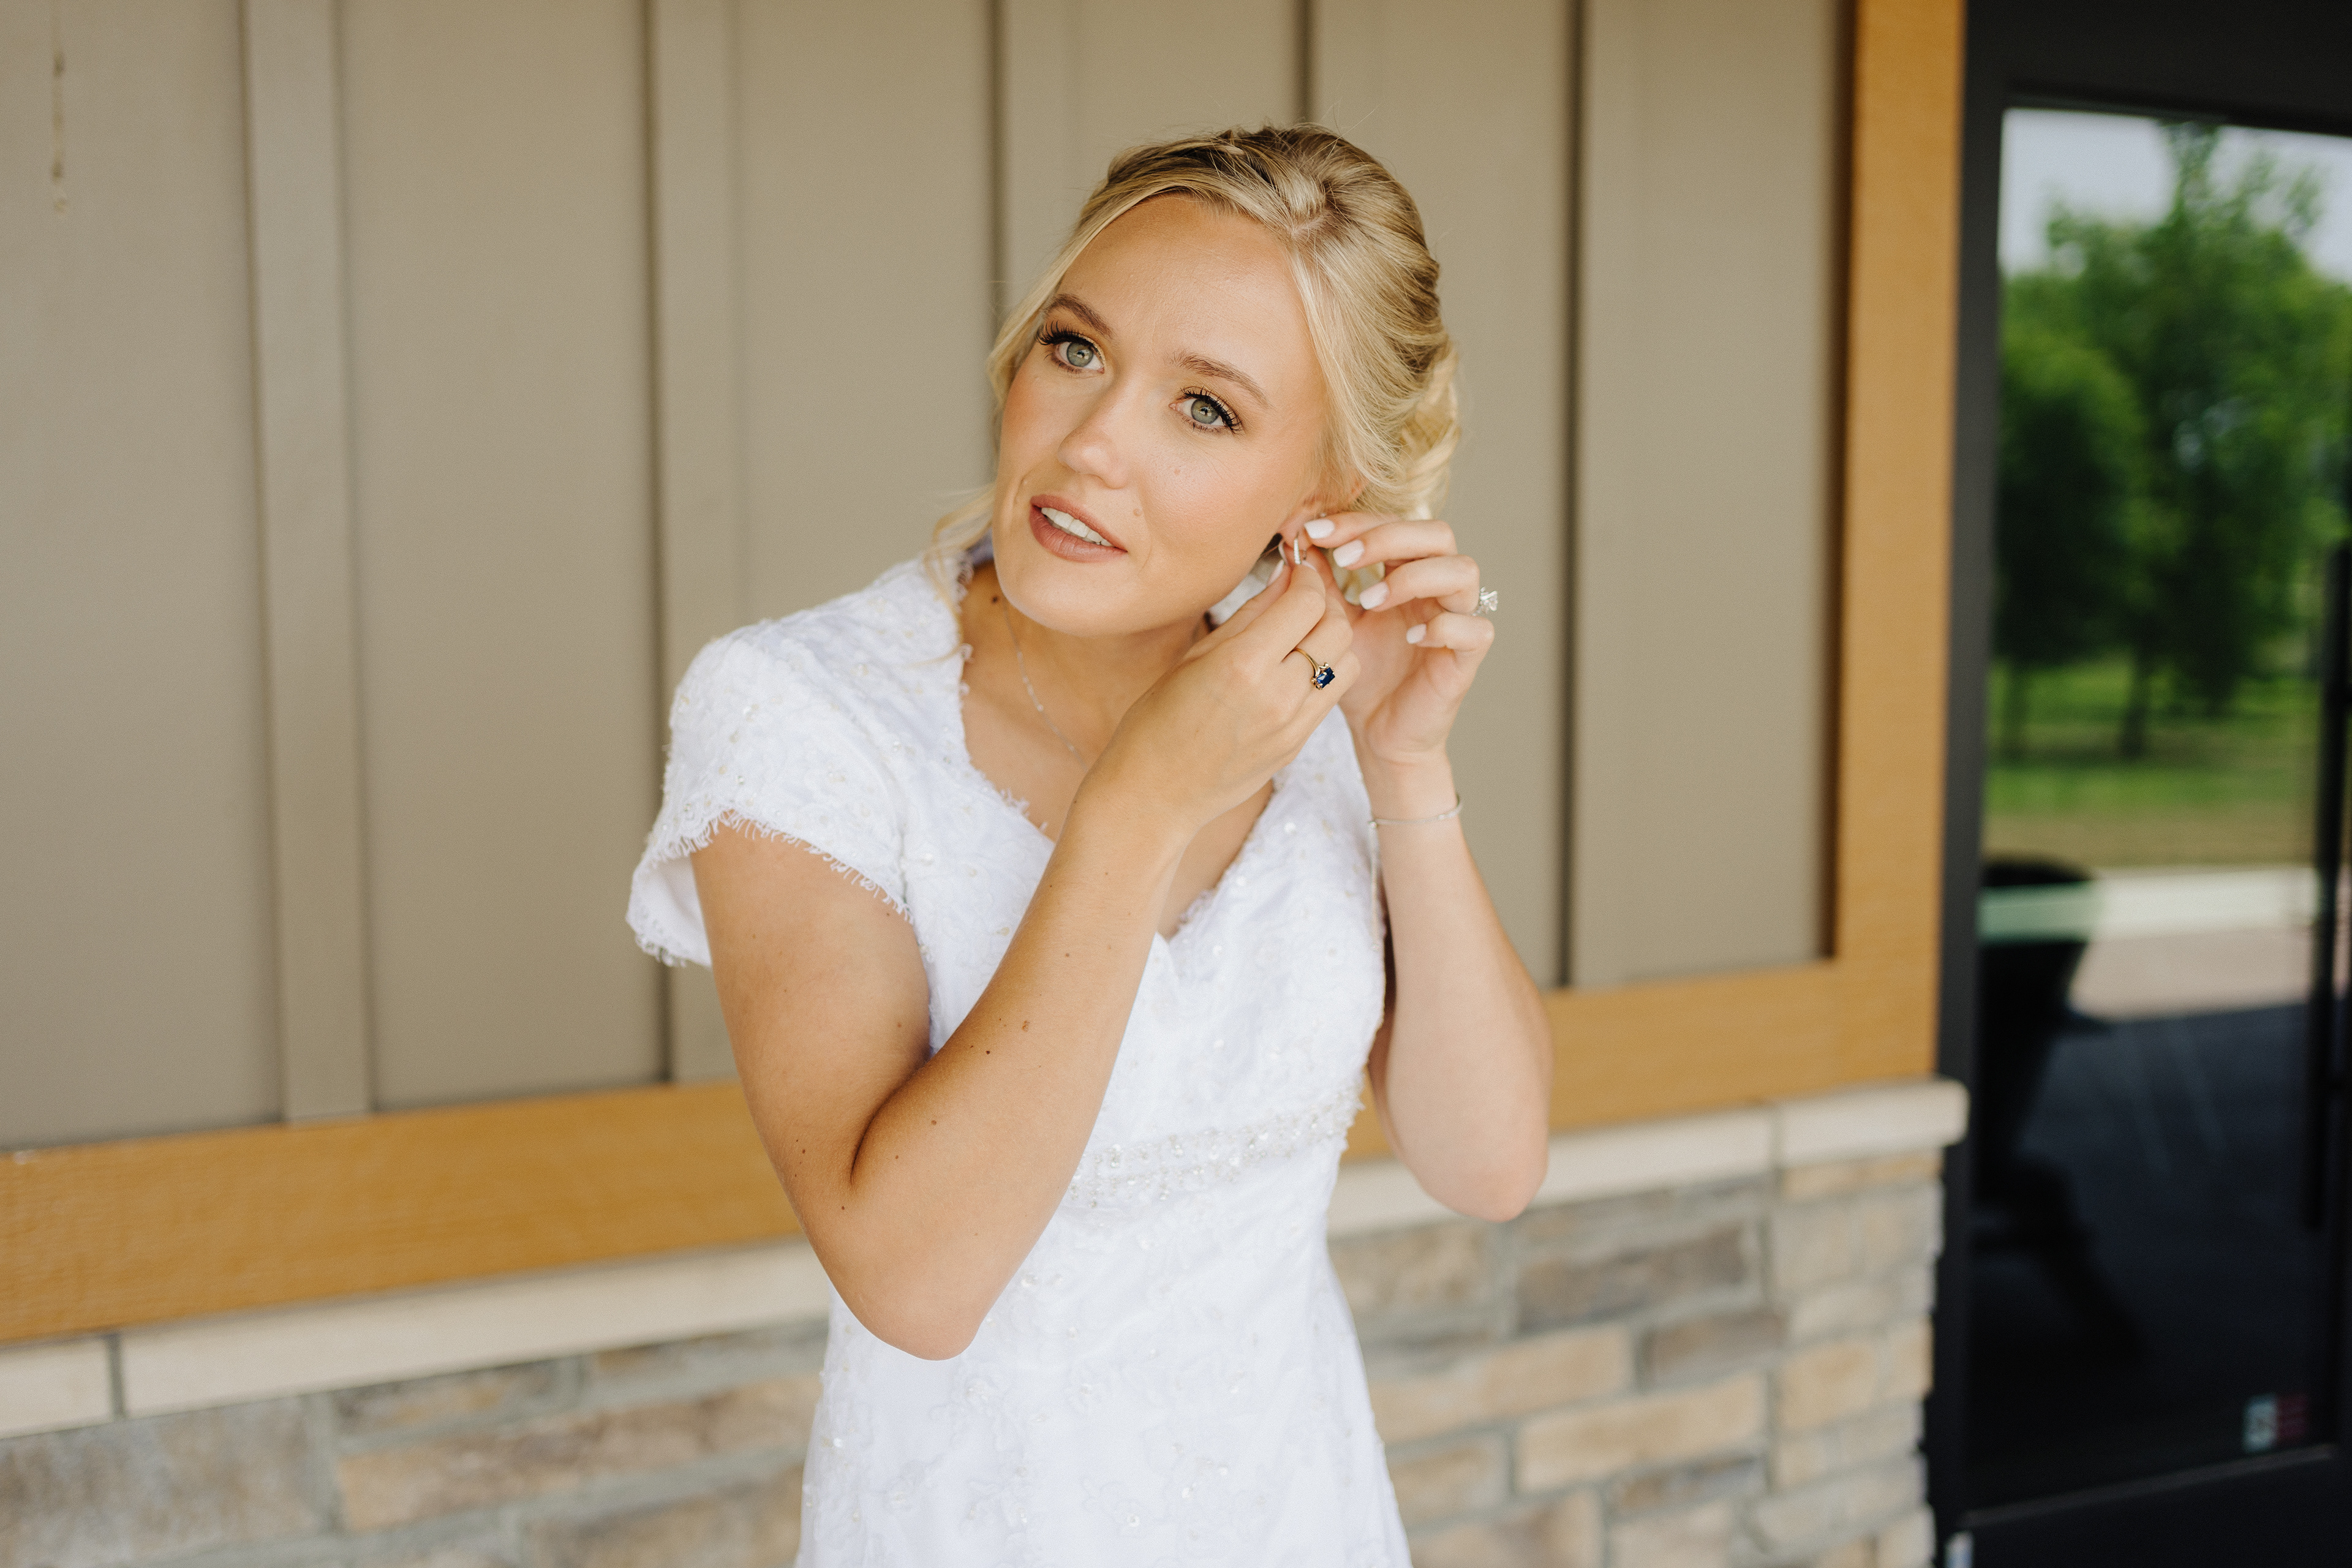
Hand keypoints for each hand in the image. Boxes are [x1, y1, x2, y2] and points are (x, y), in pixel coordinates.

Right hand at [1081, 548, 1357, 836]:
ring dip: (1331, 641)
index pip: (1306, 603)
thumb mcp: (1197, 655)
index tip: (1295, 572)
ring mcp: (1291, 725)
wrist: (1154, 793)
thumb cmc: (1158, 718)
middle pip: (1337, 629)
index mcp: (1242, 664)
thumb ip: (1251, 614)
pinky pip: (1331, 696)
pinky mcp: (1297, 746)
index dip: (1306, 579)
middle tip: (1301, 599)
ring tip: (1301, 637)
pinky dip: (1323, 673)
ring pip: (1346, 662)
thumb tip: (1285, 575)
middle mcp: (1275, 694)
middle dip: (1324, 604)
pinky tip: (1294, 671)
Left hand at [1304, 514, 1491, 770]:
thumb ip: (1321, 582)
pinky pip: (1476, 628)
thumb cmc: (1361, 673)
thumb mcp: (1333, 622)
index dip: (1358, 522)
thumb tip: (1297, 537)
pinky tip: (1410, 638)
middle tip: (1345, 557)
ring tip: (1370, 601)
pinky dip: (1444, 626)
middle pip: (1437, 534)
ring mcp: (1458, 619)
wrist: (1378, 731)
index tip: (1314, 531)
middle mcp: (1438, 588)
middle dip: (1388, 537)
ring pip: (1463, 571)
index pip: (1395, 524)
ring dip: (1415, 577)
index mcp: (1408, 571)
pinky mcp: (1468, 658)